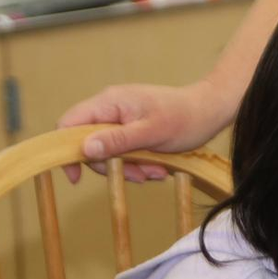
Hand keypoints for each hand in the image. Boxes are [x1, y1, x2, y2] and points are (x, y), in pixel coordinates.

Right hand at [57, 80, 231, 183]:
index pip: (69, 124)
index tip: (76, 176)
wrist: (212, 110)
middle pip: (89, 144)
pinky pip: (123, 151)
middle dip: (112, 164)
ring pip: (108, 151)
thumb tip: (84, 149)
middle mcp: (110, 108)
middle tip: (139, 174)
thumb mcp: (151, 133)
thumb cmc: (185, 118)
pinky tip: (158, 168)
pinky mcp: (132, 128)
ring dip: (129, 167)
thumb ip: (117, 140)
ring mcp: (121, 118)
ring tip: (156, 172)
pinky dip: (137, 163)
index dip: (65, 150)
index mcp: (109, 102)